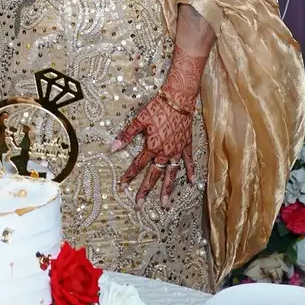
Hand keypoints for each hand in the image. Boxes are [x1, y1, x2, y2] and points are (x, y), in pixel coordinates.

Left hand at [111, 90, 196, 207]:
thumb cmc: (157, 108)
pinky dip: (191, 171)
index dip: (129, 176)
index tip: (122, 187)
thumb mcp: (139, 120)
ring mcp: (177, 151)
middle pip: (154, 175)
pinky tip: (192, 182)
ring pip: (172, 174)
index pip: (137, 165)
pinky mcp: (186, 145)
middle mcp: (165, 152)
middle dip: (146, 190)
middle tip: (140, 204)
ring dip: (168, 189)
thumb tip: (112, 147)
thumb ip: (126, 135)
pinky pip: (188, 161)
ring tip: (165, 203)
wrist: (178, 100)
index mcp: (152, 147)